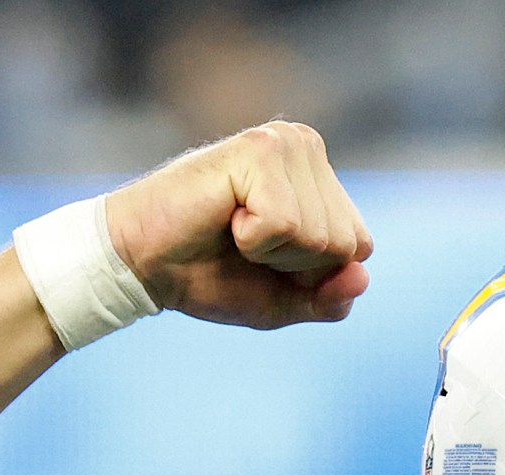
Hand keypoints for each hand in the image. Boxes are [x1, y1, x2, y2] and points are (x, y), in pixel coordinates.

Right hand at [104, 121, 372, 330]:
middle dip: (295, 265)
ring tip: (233, 229)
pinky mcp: (259, 150)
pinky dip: (254, 240)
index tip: (265, 256)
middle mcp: (307, 147)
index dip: (312, 274)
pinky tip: (225, 218)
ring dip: (272, 252)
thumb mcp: (283, 301)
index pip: (359, 248)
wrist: (141, 264)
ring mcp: (286, 143)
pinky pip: (286, 225)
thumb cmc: (208, 275)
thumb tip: (363, 278)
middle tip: (244, 244)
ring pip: (321, 236)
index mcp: (319, 177)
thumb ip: (330, 298)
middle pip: (346, 243)